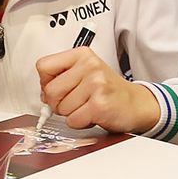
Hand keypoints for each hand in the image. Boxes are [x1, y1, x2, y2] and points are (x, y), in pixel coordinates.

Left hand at [36, 46, 159, 133]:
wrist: (135, 104)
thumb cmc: (107, 90)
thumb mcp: (85, 74)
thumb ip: (61, 78)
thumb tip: (42, 94)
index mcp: (81, 55)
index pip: (43, 66)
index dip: (46, 83)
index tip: (59, 88)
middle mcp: (89, 66)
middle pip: (50, 90)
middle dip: (58, 103)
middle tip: (74, 102)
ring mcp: (96, 84)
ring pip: (61, 108)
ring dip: (71, 114)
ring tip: (87, 107)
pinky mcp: (99, 105)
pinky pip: (73, 120)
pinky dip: (80, 123)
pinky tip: (93, 115)